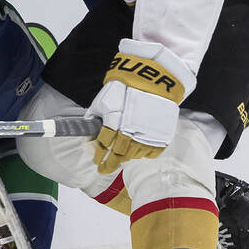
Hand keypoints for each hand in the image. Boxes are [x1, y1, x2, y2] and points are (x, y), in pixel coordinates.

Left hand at [87, 39, 194, 174]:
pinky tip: (138, 152)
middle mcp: (130, 131)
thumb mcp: (103, 98)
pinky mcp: (161, 135)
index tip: (96, 160)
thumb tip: (87, 126)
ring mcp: (147, 134)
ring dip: (125, 158)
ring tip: (121, 158)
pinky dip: (143, 154)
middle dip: (109, 164)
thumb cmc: (125, 86)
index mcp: (114, 121)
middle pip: (118, 155)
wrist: (153, 78)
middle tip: (104, 169)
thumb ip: (94, 115)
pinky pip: (151, 152)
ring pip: (134, 155)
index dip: (98, 154)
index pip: (103, 144)